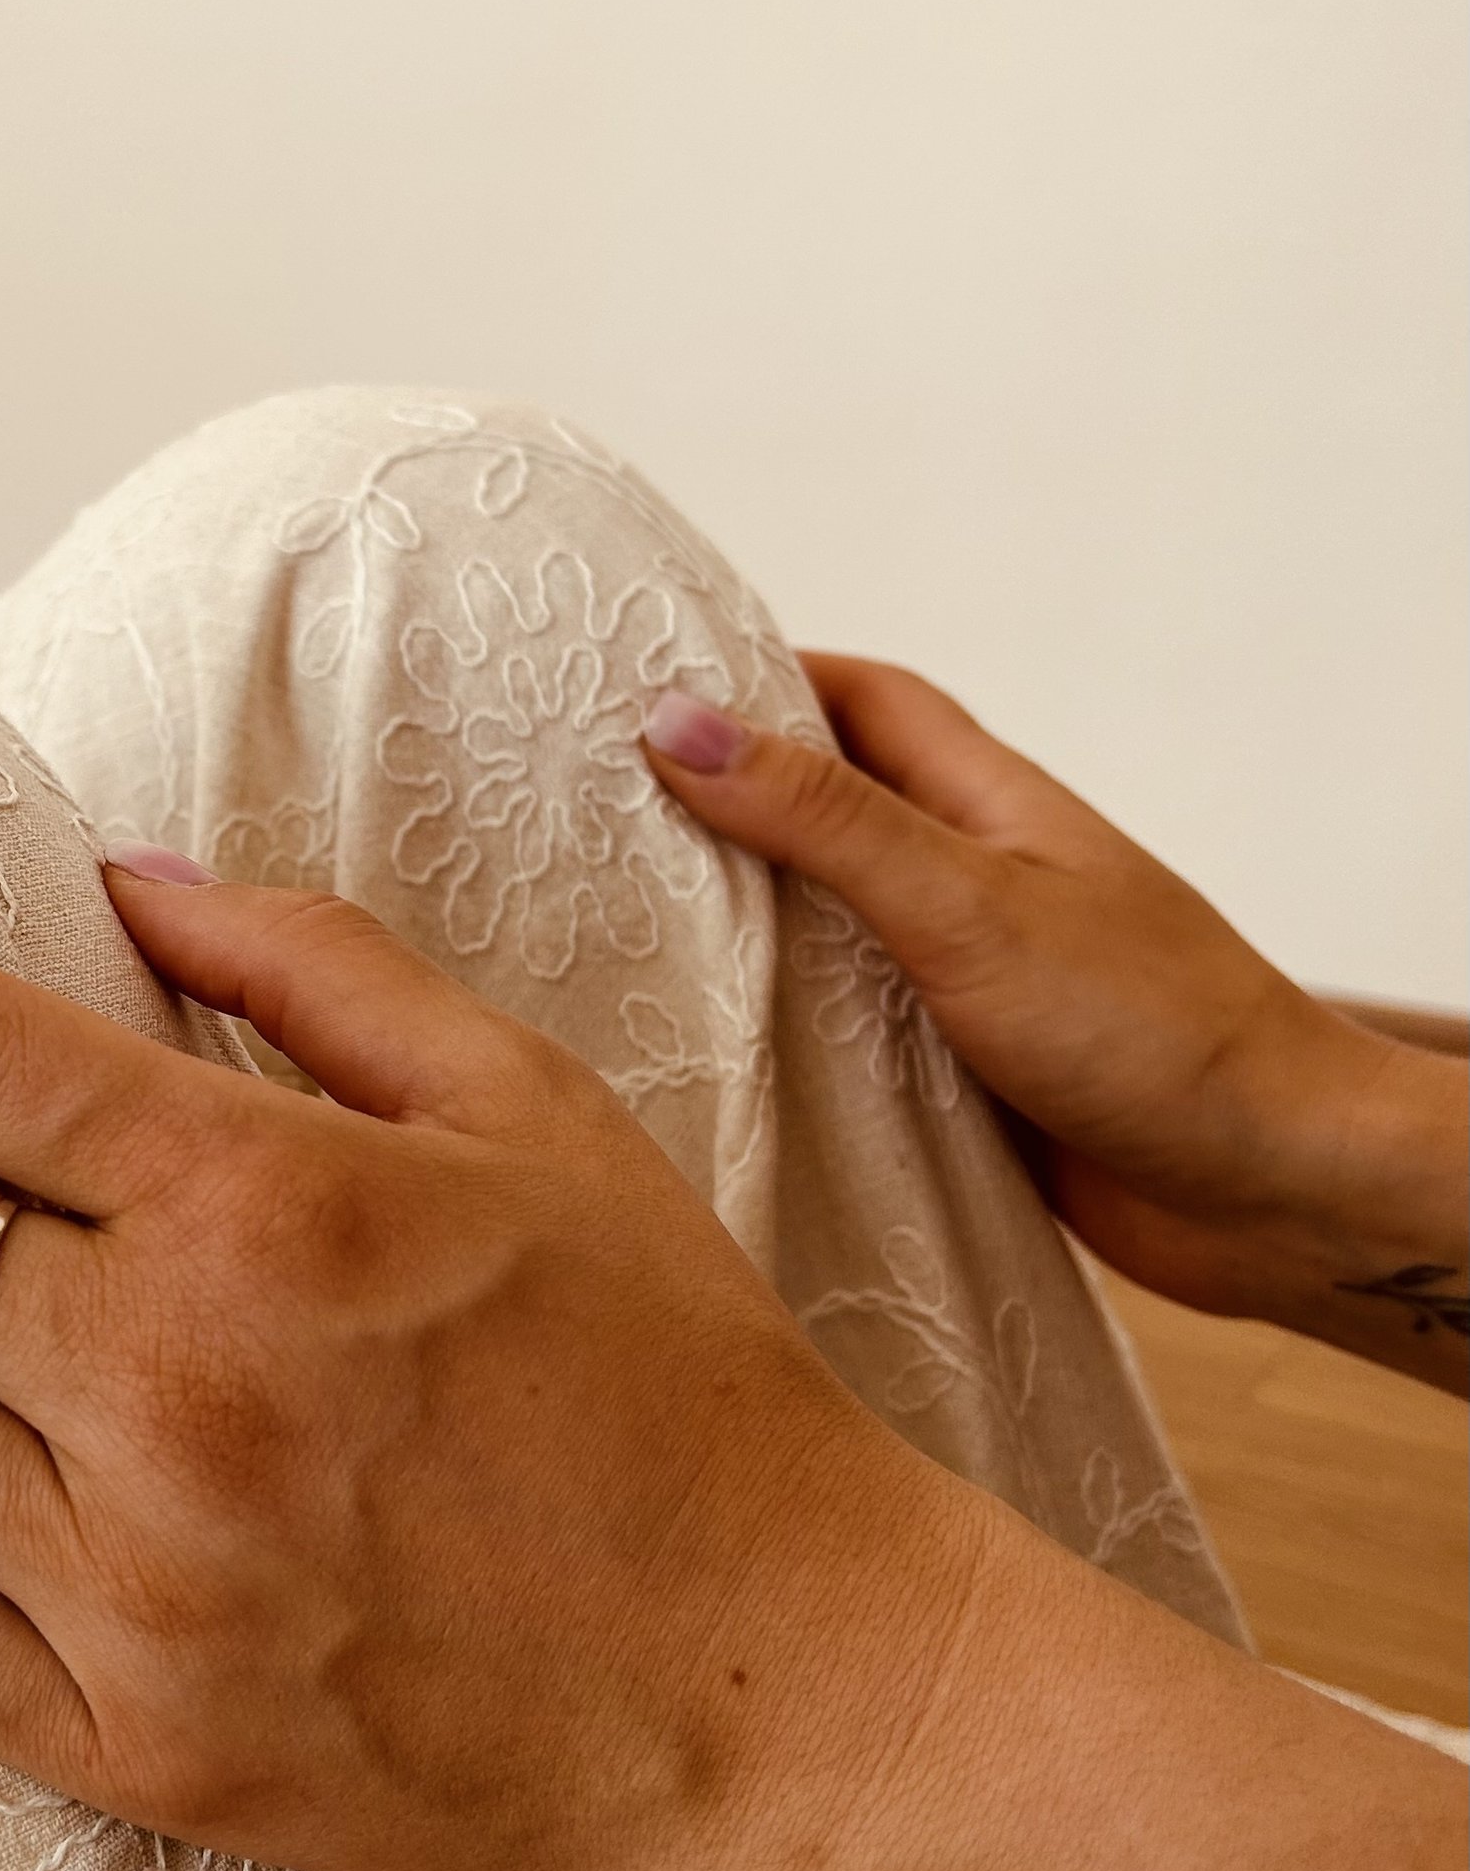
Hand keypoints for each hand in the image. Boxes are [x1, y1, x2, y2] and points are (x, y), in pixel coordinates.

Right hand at [643, 663, 1468, 1385]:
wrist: (1276, 1192)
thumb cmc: (1155, 1033)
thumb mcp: (967, 905)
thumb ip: (826, 821)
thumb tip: (679, 724)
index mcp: (989, 804)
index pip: (859, 699)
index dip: (756, 677)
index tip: (640, 682)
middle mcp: (978, 880)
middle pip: (834, 808)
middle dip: (727, 799)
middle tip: (595, 808)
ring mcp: (974, 981)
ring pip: (836, 929)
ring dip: (748, 927)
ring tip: (623, 927)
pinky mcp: (968, 1079)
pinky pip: (856, 1039)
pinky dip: (788, 1038)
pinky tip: (716, 1058)